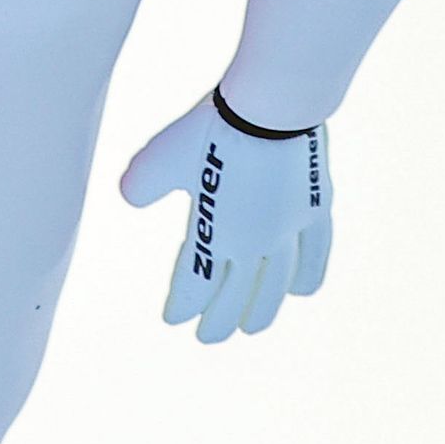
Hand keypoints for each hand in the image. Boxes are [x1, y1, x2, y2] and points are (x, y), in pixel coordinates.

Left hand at [118, 91, 331, 344]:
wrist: (271, 105)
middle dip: (220, 319)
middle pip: (236, 294)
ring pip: (276, 283)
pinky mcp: (315, 207)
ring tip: (254, 328)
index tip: (174, 320)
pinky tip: (302, 290)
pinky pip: (314, 253)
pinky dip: (308, 275)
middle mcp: (253, 242)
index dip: (183, 304)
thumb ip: (140, 184)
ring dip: (263, 309)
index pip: (194, 282)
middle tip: (210, 338)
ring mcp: (288, 228)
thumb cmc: (211, 128)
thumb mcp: (161, 155)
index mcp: (214, 234)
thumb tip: (129, 199)